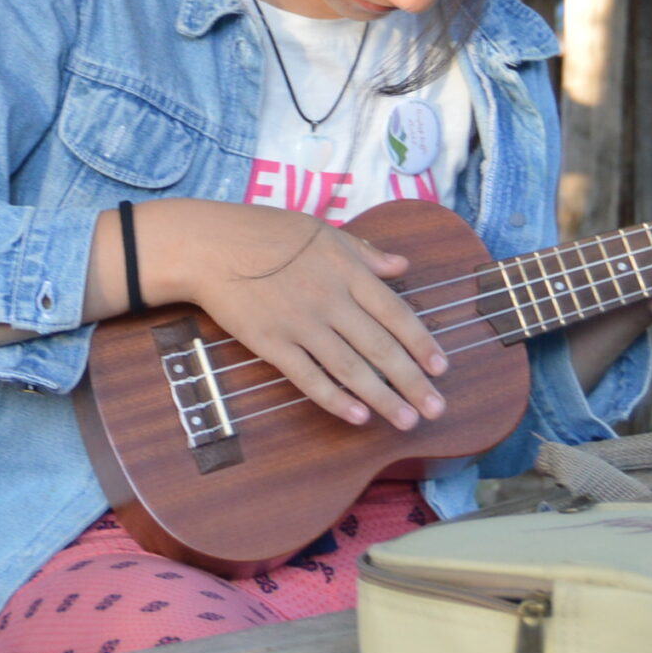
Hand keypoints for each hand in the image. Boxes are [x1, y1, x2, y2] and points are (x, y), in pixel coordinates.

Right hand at [154, 200, 449, 432]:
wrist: (209, 246)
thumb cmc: (264, 232)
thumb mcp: (321, 231)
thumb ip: (364, 252)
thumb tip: (402, 266)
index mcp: (346, 270)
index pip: (395, 313)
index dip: (422, 343)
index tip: (443, 368)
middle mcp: (330, 299)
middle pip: (380, 347)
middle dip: (412, 382)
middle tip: (436, 409)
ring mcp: (300, 324)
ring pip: (350, 368)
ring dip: (382, 398)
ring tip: (406, 420)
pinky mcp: (271, 344)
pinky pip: (308, 377)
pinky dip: (335, 399)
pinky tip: (357, 416)